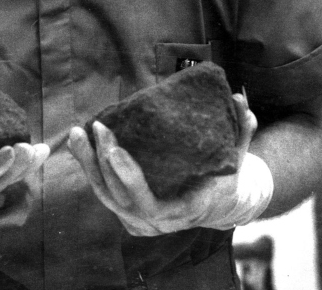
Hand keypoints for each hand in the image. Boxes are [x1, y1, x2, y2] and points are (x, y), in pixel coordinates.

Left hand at [68, 92, 269, 236]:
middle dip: (106, 163)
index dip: (130, 179)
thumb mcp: (238, 155)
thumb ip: (241, 130)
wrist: (219, 203)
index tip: (116, 150)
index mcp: (185, 209)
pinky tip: (79, 144)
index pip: (150, 203)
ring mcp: (142, 220)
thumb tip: (240, 99)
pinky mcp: (129, 211)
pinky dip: (90, 168)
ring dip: (90, 164)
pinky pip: (105, 192)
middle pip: (122, 197)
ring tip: (79, 133)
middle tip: (101, 129)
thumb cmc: (226, 176)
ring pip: (108, 196)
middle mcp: (160, 221)